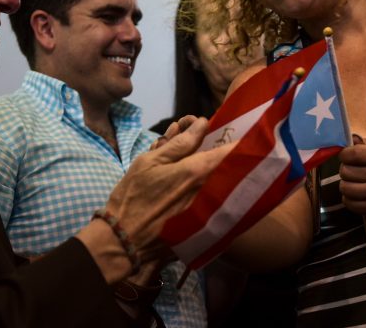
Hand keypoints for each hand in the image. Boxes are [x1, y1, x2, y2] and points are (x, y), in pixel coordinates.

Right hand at [104, 117, 232, 271]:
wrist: (126, 242)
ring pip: (223, 182)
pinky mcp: (206, 225)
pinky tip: (192, 190)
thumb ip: (179, 143)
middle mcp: (210, 190)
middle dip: (224, 152)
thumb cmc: (133, 197)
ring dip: (216, 170)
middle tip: (208, 147)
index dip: (239, 137)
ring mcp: (210, 210)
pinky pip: (217, 200)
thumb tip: (201, 124)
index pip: (232, 149)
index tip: (236, 132)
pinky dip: (211, 190)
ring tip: (193, 168)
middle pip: (230, 166)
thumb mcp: (149, 162)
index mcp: (197, 171)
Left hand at [338, 135, 365, 215]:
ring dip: (346, 184)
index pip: (352, 153)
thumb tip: (349, 138)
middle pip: (345, 171)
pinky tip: (358, 194)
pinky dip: (348, 198)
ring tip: (355, 182)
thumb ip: (361, 143)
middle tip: (354, 171)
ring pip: (344, 187)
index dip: (344, 155)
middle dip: (345, 170)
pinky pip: (347, 202)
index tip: (347, 157)